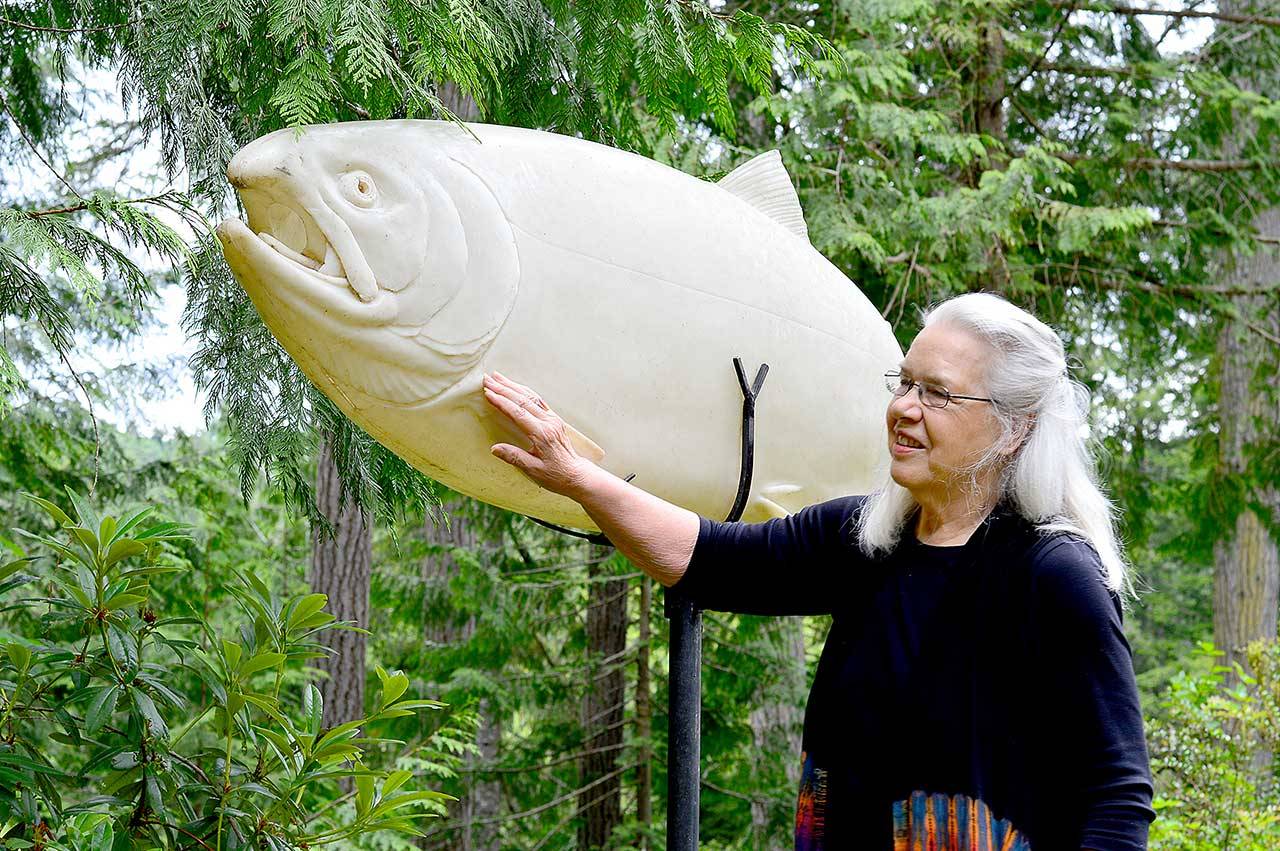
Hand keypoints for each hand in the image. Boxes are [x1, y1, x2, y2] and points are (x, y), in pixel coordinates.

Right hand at [482, 371, 593, 497]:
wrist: (576, 474)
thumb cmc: (556, 475)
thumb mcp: (534, 470)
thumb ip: (514, 458)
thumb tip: (494, 448)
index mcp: (542, 434)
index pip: (518, 413)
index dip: (501, 402)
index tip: (487, 393)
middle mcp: (548, 422)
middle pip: (523, 400)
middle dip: (503, 388)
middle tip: (487, 379)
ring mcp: (552, 419)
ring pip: (530, 397)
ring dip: (513, 386)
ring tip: (498, 377)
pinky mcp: (554, 419)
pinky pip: (538, 401)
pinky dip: (524, 391)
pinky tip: (515, 387)